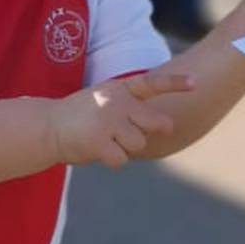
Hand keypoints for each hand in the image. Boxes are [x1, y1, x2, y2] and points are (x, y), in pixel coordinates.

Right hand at [48, 66, 195, 169]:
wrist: (47, 127)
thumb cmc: (81, 116)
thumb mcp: (105, 99)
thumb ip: (132, 107)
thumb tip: (167, 126)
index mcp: (119, 88)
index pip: (152, 83)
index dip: (175, 83)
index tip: (197, 83)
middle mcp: (116, 102)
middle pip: (154, 123)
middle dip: (151, 131)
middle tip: (126, 132)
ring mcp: (108, 121)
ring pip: (139, 144)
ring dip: (126, 148)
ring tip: (105, 140)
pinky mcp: (100, 142)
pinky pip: (122, 159)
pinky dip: (112, 160)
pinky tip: (97, 151)